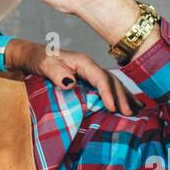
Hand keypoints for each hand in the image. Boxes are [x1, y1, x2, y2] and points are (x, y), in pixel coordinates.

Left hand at [5, 38, 133, 113]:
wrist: (33, 55)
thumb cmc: (38, 59)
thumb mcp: (43, 64)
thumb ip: (55, 72)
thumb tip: (71, 83)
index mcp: (82, 62)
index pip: (100, 77)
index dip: (107, 92)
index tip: (112, 108)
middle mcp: (90, 66)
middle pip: (111, 80)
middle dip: (121, 96)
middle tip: (128, 113)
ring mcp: (90, 72)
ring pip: (113, 84)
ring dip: (125, 96)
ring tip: (137, 110)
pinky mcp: (89, 80)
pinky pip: (107, 87)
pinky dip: (119, 95)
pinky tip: (129, 103)